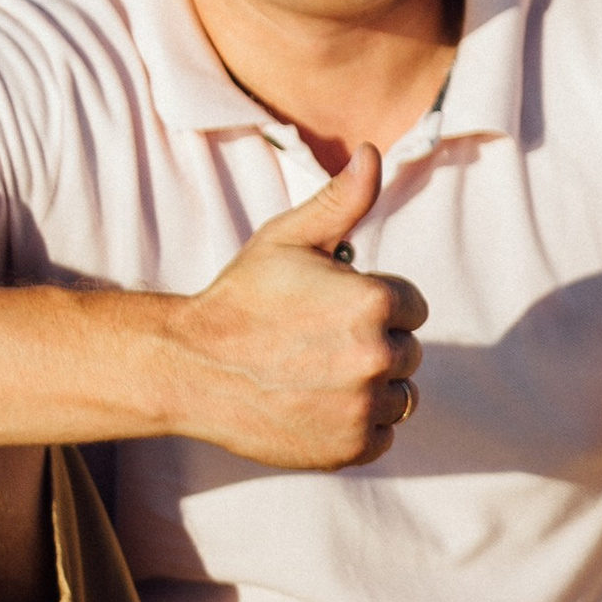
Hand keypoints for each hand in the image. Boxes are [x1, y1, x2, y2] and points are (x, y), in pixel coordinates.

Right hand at [164, 149, 428, 467]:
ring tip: (317, 375)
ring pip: (400, 397)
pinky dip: (357, 426)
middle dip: (373, 345)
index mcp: (373, 301)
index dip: (375, 304)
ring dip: (371, 388)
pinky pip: (382, 436)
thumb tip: (372, 153)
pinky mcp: (350, 448)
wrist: (190, 368)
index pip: (412, 306)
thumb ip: (341, 201)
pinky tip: (316, 406)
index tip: (333, 310)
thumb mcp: (287, 239)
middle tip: (317, 344)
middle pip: (408, 352)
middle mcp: (376, 356)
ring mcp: (363, 407)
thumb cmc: (240, 299)